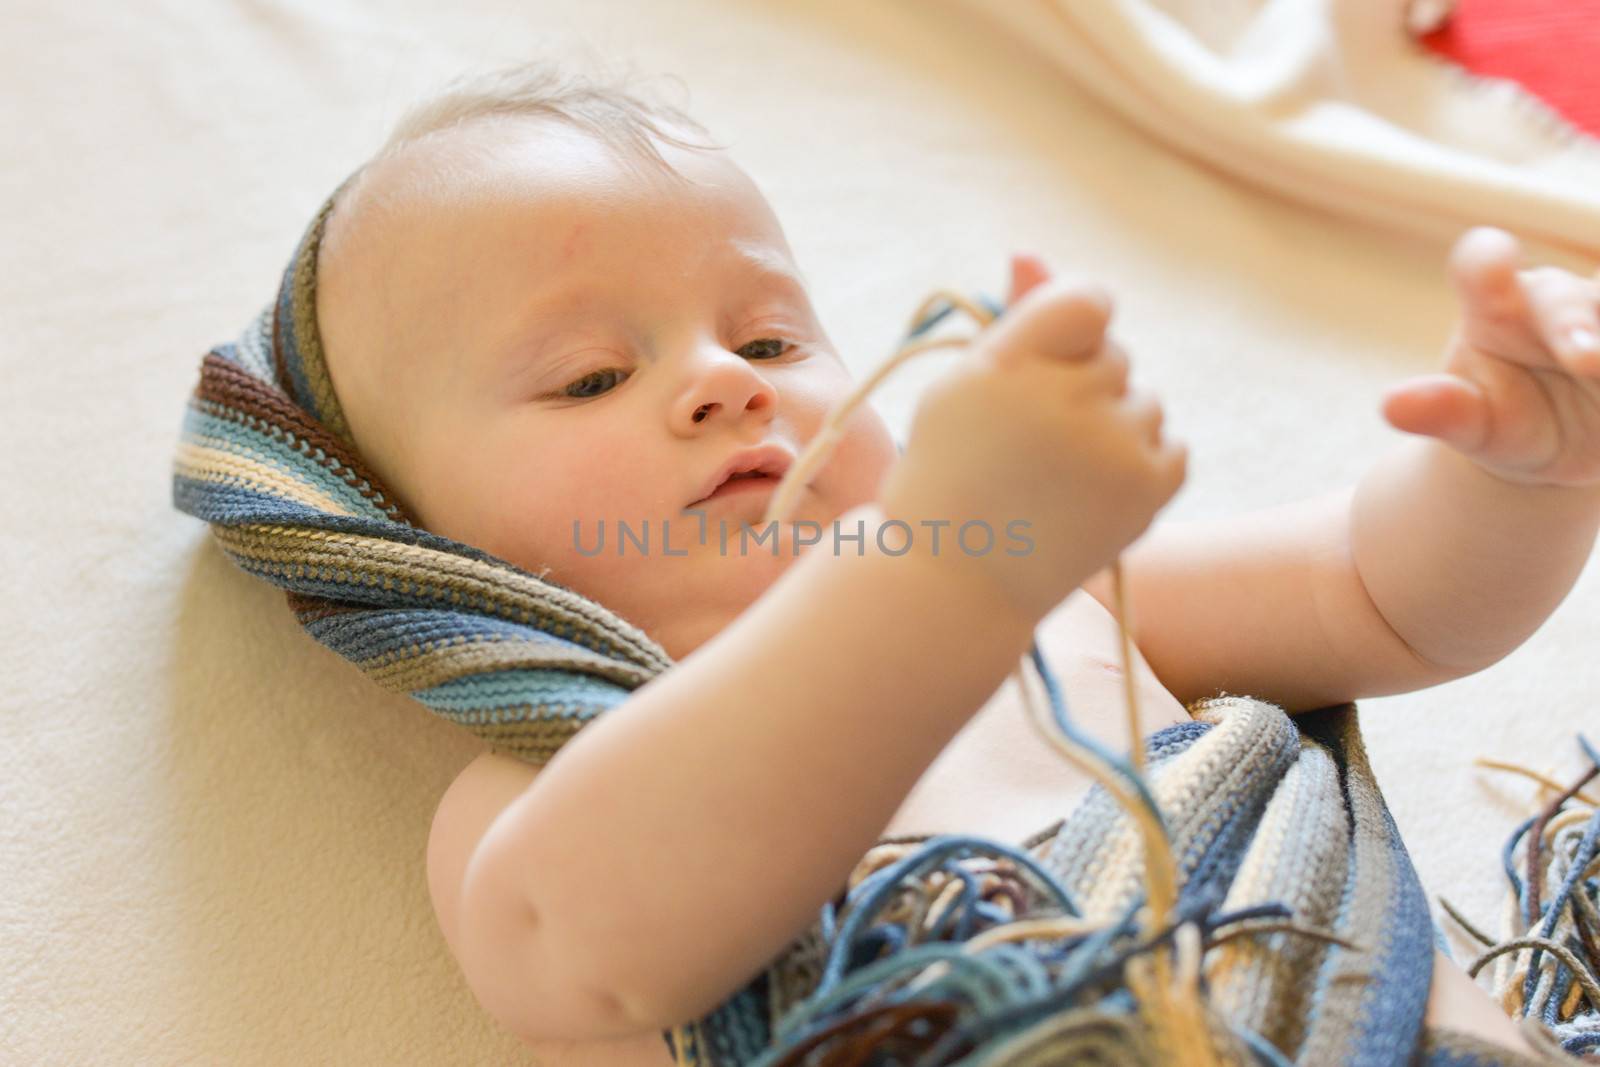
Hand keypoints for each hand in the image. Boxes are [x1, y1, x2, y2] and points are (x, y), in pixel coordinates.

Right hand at [878, 253, 1187, 625]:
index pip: (1087, 301)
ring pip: (1144, 402)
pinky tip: (1092, 494)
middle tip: (1034, 445)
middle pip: (1115, 356)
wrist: (957, 581)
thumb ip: (1011, 317)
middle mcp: (1064, 398)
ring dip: (1114, 429)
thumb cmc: (952, 475)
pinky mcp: (1148, 488)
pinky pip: (1170, 445)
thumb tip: (1032, 251)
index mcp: (1008, 364)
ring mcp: (1112, 445)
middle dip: (1085, 387)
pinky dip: (1140, 466)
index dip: (1076, 327)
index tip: (1055, 361)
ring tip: (1059, 478)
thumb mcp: (964, 387)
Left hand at [1381, 227, 1599, 487]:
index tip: (1497, 267)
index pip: (1482, 265)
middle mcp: (1555, 300)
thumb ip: (1441, 411)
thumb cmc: (1502, 424)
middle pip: (1567, 298)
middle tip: (1585, 357)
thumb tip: (1391, 406)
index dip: (1489, 262)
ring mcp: (1599, 316)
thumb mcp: (1472, 427)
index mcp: (1496, 307)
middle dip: (1577, 324)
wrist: (1556, 443)